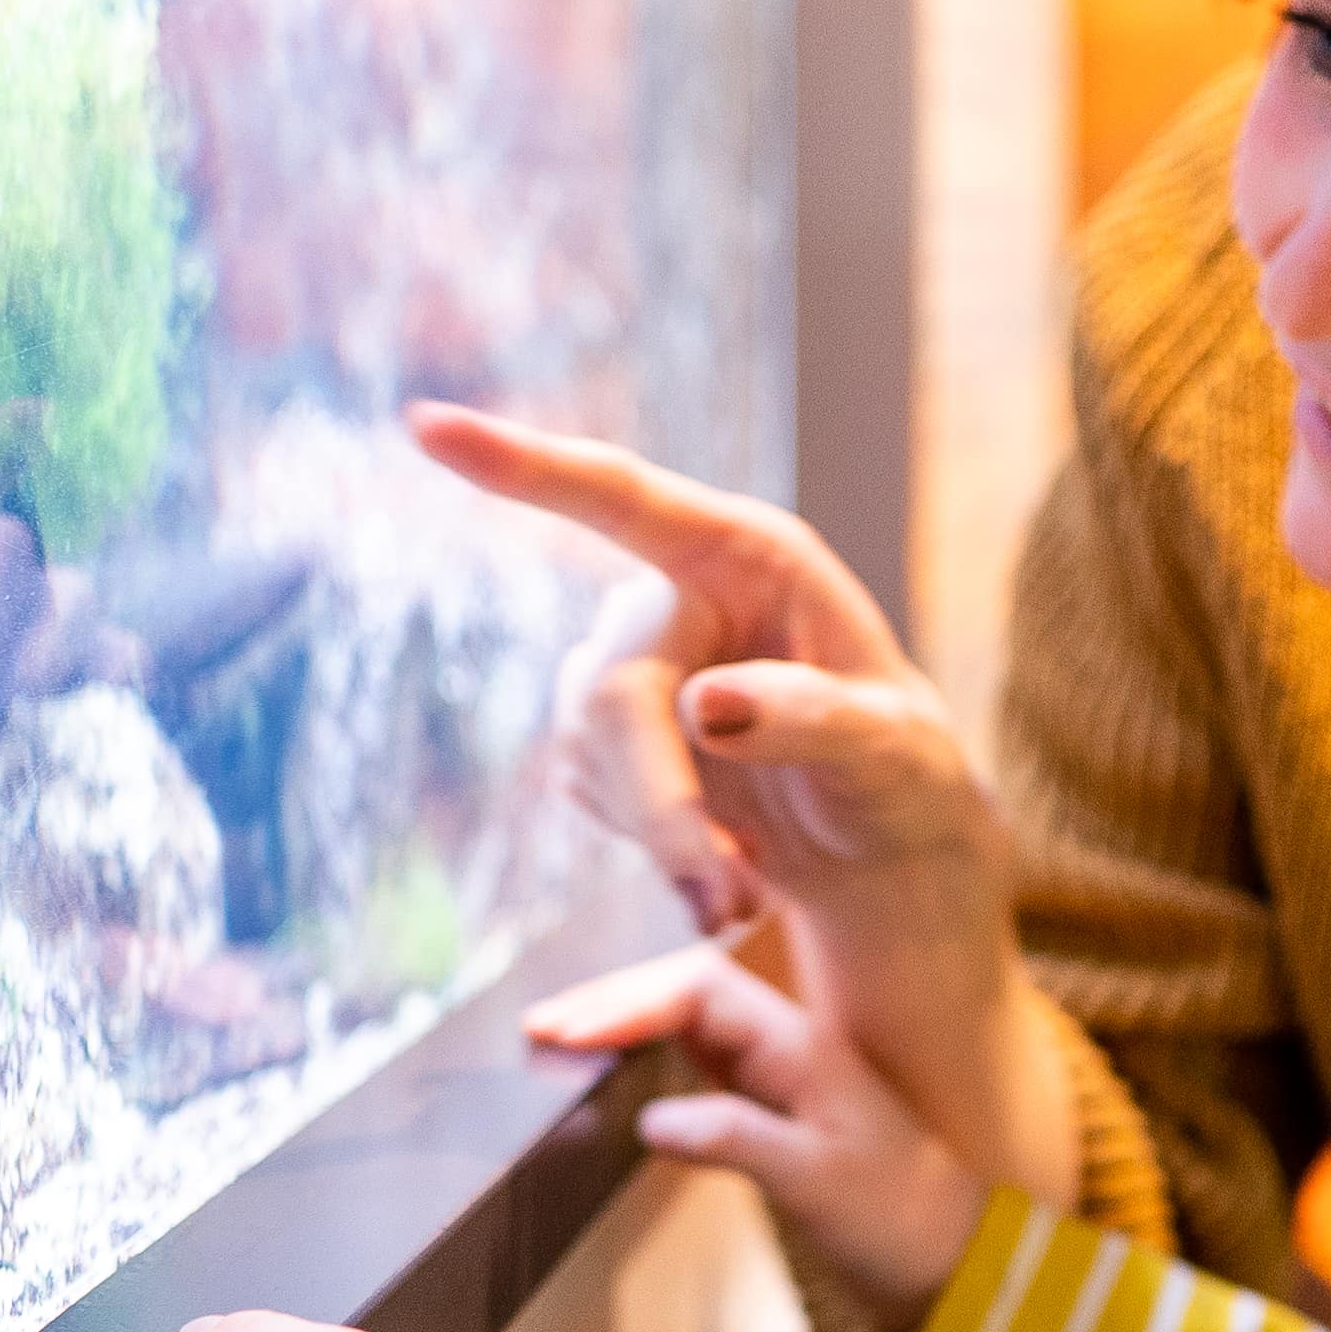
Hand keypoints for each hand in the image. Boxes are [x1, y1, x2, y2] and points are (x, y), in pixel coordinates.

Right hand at [416, 404, 1058, 1195]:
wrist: (879, 843)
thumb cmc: (906, 774)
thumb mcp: (894, 752)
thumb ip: (813, 719)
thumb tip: (704, 706)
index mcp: (749, 555)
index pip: (623, 499)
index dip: (524, 465)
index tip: (424, 424)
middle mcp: (674, 594)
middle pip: (613, 694)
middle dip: (661, 806)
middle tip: (731, 907)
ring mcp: (628, 666)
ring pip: (592, 757)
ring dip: (662, 842)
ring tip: (744, 899)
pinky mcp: (601, 739)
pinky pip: (590, 796)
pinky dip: (652, 849)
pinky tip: (719, 856)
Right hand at [570, 946, 987, 1331]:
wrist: (952, 1259)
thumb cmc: (900, 1219)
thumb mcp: (820, 1184)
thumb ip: (738, 1141)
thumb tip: (652, 1119)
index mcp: (802, 1048)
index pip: (700, 992)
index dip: (627, 1002)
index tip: (563, 1030)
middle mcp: (788, 1045)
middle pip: (686, 990)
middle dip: (611, 1000)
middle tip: (537, 1027)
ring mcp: (780, 1071)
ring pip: (689, 1018)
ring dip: (624, 1018)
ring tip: (555, 1036)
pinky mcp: (772, 1104)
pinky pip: (700, 1056)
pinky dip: (649, 1050)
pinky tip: (614, 1064)